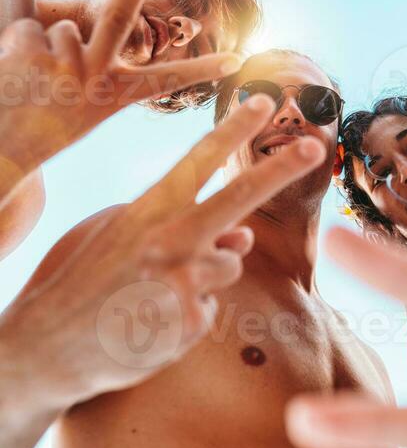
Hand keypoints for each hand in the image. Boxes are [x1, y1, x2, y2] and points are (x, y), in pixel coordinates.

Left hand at [0, 0, 238, 200]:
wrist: (1, 150)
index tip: (237, 61)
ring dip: (44, 46)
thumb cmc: (44, 125)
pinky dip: (15, 45)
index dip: (202, 69)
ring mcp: (63, 66)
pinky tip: (13, 74)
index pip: (166, 80)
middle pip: (119, 17)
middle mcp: (95, 79)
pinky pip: (26, 30)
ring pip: (61, 30)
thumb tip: (92, 29)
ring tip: (32, 80)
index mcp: (114, 95)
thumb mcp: (79, 102)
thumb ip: (93, 66)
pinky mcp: (30, 53)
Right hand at [2, 94, 324, 411]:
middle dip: (281, 168)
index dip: (233, 128)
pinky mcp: (190, 323)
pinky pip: (211, 307)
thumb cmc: (85, 278)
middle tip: (317, 147)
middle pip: (239, 196)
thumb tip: (243, 232)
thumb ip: (179, 222)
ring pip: (228, 262)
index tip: (264, 101)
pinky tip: (152, 320)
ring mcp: (183, 282)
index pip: (198, 159)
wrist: (48, 346)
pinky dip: (189, 312)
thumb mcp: (120, 234)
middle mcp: (170, 239)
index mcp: (147, 209)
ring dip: (205, 273)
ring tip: (154, 289)